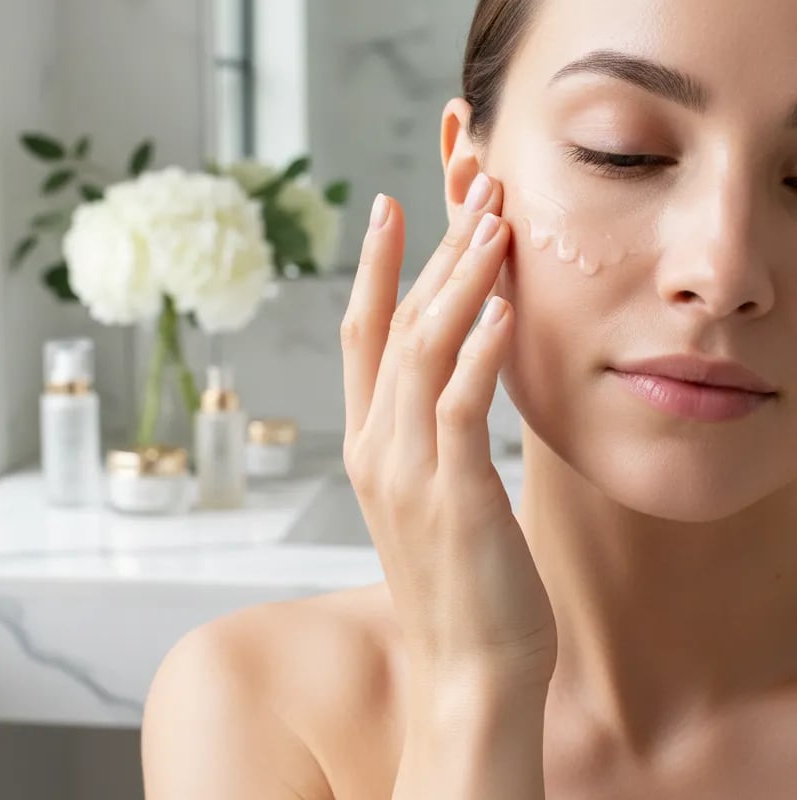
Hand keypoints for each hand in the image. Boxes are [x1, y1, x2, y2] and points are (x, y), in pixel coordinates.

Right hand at [340, 176, 557, 696]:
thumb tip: (460, 377)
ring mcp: (406, 470)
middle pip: (394, 326)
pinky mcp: (450, 494)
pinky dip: (479, 349)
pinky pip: (459, 405)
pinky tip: (504, 305)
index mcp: (368, 445)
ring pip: (422, 349)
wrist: (464, 674)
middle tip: (467, 190)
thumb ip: (432, 434)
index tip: (388, 209)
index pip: (361, 335)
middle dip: (430, 251)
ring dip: (459, 280)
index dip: (372, 268)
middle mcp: (375, 447)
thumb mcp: (433, 497)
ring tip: (493, 223)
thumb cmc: (461, 585)